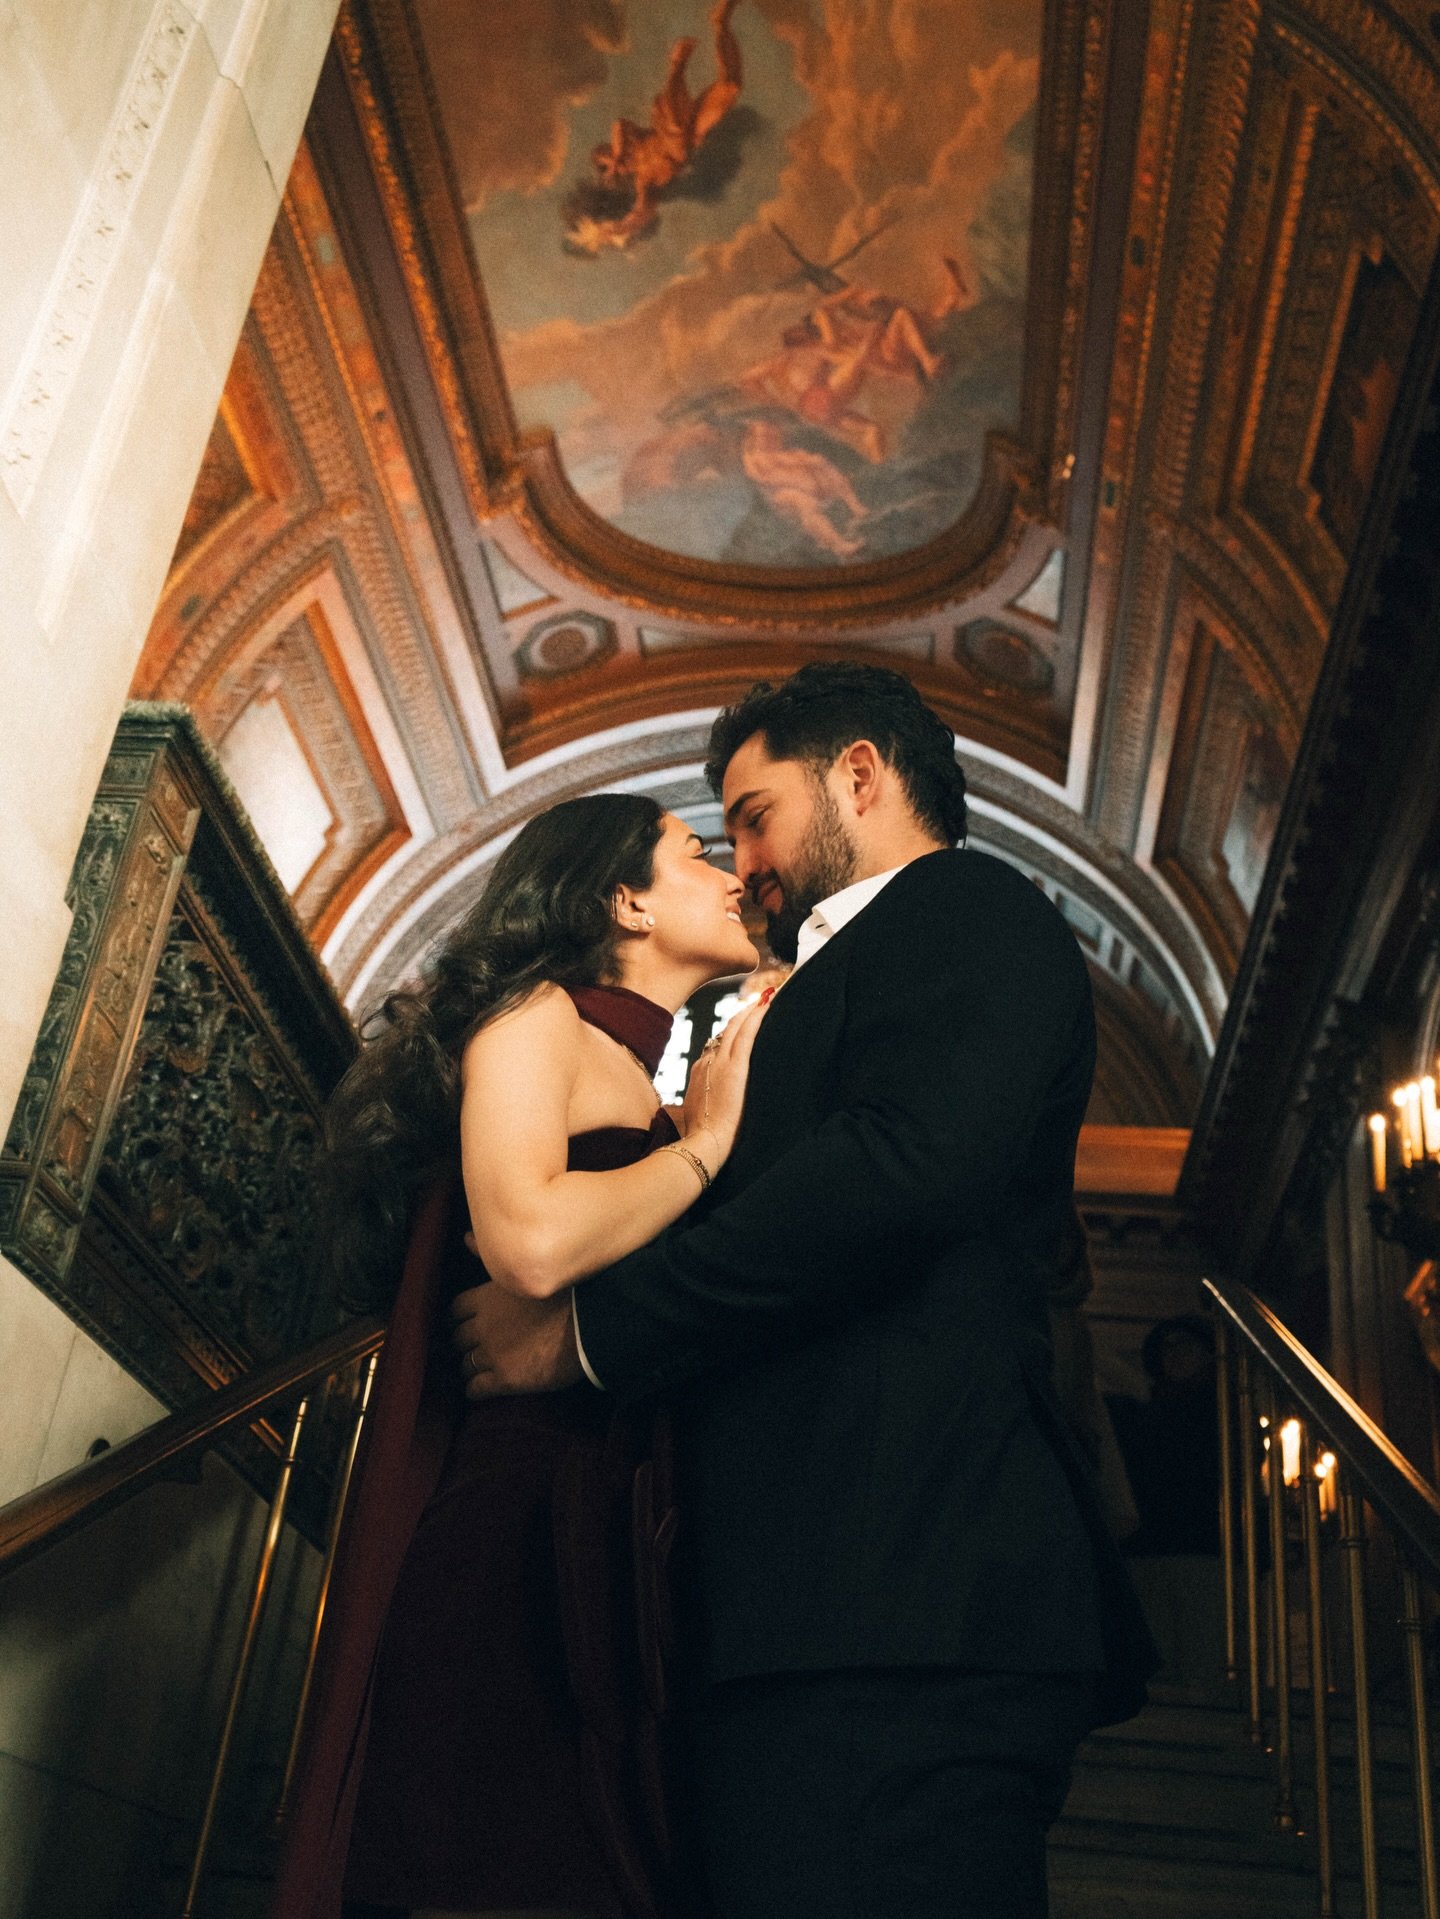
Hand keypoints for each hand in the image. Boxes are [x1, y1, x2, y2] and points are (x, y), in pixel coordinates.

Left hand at [451, 1282, 582, 1397]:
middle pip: (458, 1338)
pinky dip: (474, 1390)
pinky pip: (476, 1388)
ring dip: (470, 1368)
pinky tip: (479, 1391)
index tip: (467, 1322)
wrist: (591, 1324)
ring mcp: (493, 1353)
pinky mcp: (505, 1379)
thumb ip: (503, 1274)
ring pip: (465, 1365)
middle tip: (475, 1348)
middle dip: (465, 1344)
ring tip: (478, 1371)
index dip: (461, 1318)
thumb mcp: (530, 1277)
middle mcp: (484, 1325)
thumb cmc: (570, 1295)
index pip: (456, 1309)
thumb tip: (474, 1248)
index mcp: (488, 1297)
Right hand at [680, 990, 770, 1162]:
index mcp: (700, 1072)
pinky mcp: (735, 1066)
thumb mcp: (698, 1116)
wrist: (704, 1143)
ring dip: (752, 1009)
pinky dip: (757, 1016)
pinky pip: (747, 1033)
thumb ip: (706, 1104)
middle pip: (726, 1030)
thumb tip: (710, 1104)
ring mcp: (721, 1062)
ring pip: (736, 1026)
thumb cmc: (704, 1138)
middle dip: (742, 1013)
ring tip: (767, 996)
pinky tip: (767, 1003)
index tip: (742, 1023)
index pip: (716, 1046)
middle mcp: (708, 1062)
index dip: (730, 1032)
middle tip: (759, 999)